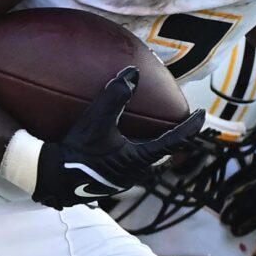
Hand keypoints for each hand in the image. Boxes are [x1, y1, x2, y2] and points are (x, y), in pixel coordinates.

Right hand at [27, 67, 207, 207]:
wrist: (53, 178)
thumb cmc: (77, 150)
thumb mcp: (96, 120)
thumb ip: (115, 95)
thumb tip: (132, 74)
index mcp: (139, 160)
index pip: (174, 141)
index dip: (190, 127)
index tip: (202, 114)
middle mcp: (136, 173)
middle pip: (163, 153)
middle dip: (173, 138)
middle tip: (180, 122)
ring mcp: (123, 180)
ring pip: (146, 160)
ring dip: (152, 145)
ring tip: (153, 130)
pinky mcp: (110, 180)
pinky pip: (130, 163)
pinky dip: (135, 149)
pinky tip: (123, 142)